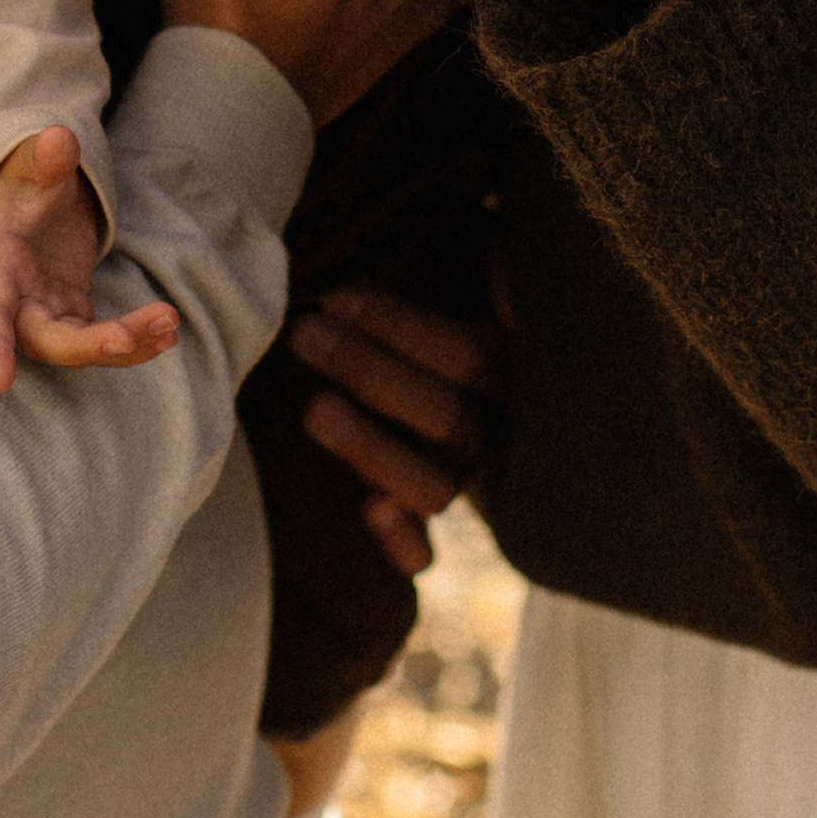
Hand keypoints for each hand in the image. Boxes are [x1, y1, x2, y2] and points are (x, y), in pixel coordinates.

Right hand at [0, 127, 179, 393]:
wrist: (31, 196)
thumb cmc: (23, 181)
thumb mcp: (31, 163)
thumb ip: (44, 158)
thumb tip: (58, 140)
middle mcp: (16, 301)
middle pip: (46, 340)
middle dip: (87, 346)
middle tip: (128, 337)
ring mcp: (46, 312)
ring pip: (80, 346)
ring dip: (124, 343)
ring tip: (169, 323)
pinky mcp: (72, 314)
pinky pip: (102, 338)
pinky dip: (134, 340)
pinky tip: (168, 332)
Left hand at [294, 287, 499, 574]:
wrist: (451, 384)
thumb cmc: (445, 307)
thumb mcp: (473, 271)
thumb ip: (499, 258)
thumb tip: (504, 274)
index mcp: (513, 374)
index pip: (468, 357)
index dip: (400, 328)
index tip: (333, 298)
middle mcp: (493, 436)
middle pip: (444, 418)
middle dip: (369, 371)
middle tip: (304, 335)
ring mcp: (462, 486)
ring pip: (433, 488)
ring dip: (373, 450)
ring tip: (313, 409)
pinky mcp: (426, 532)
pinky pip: (423, 558)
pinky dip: (399, 542)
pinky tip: (368, 509)